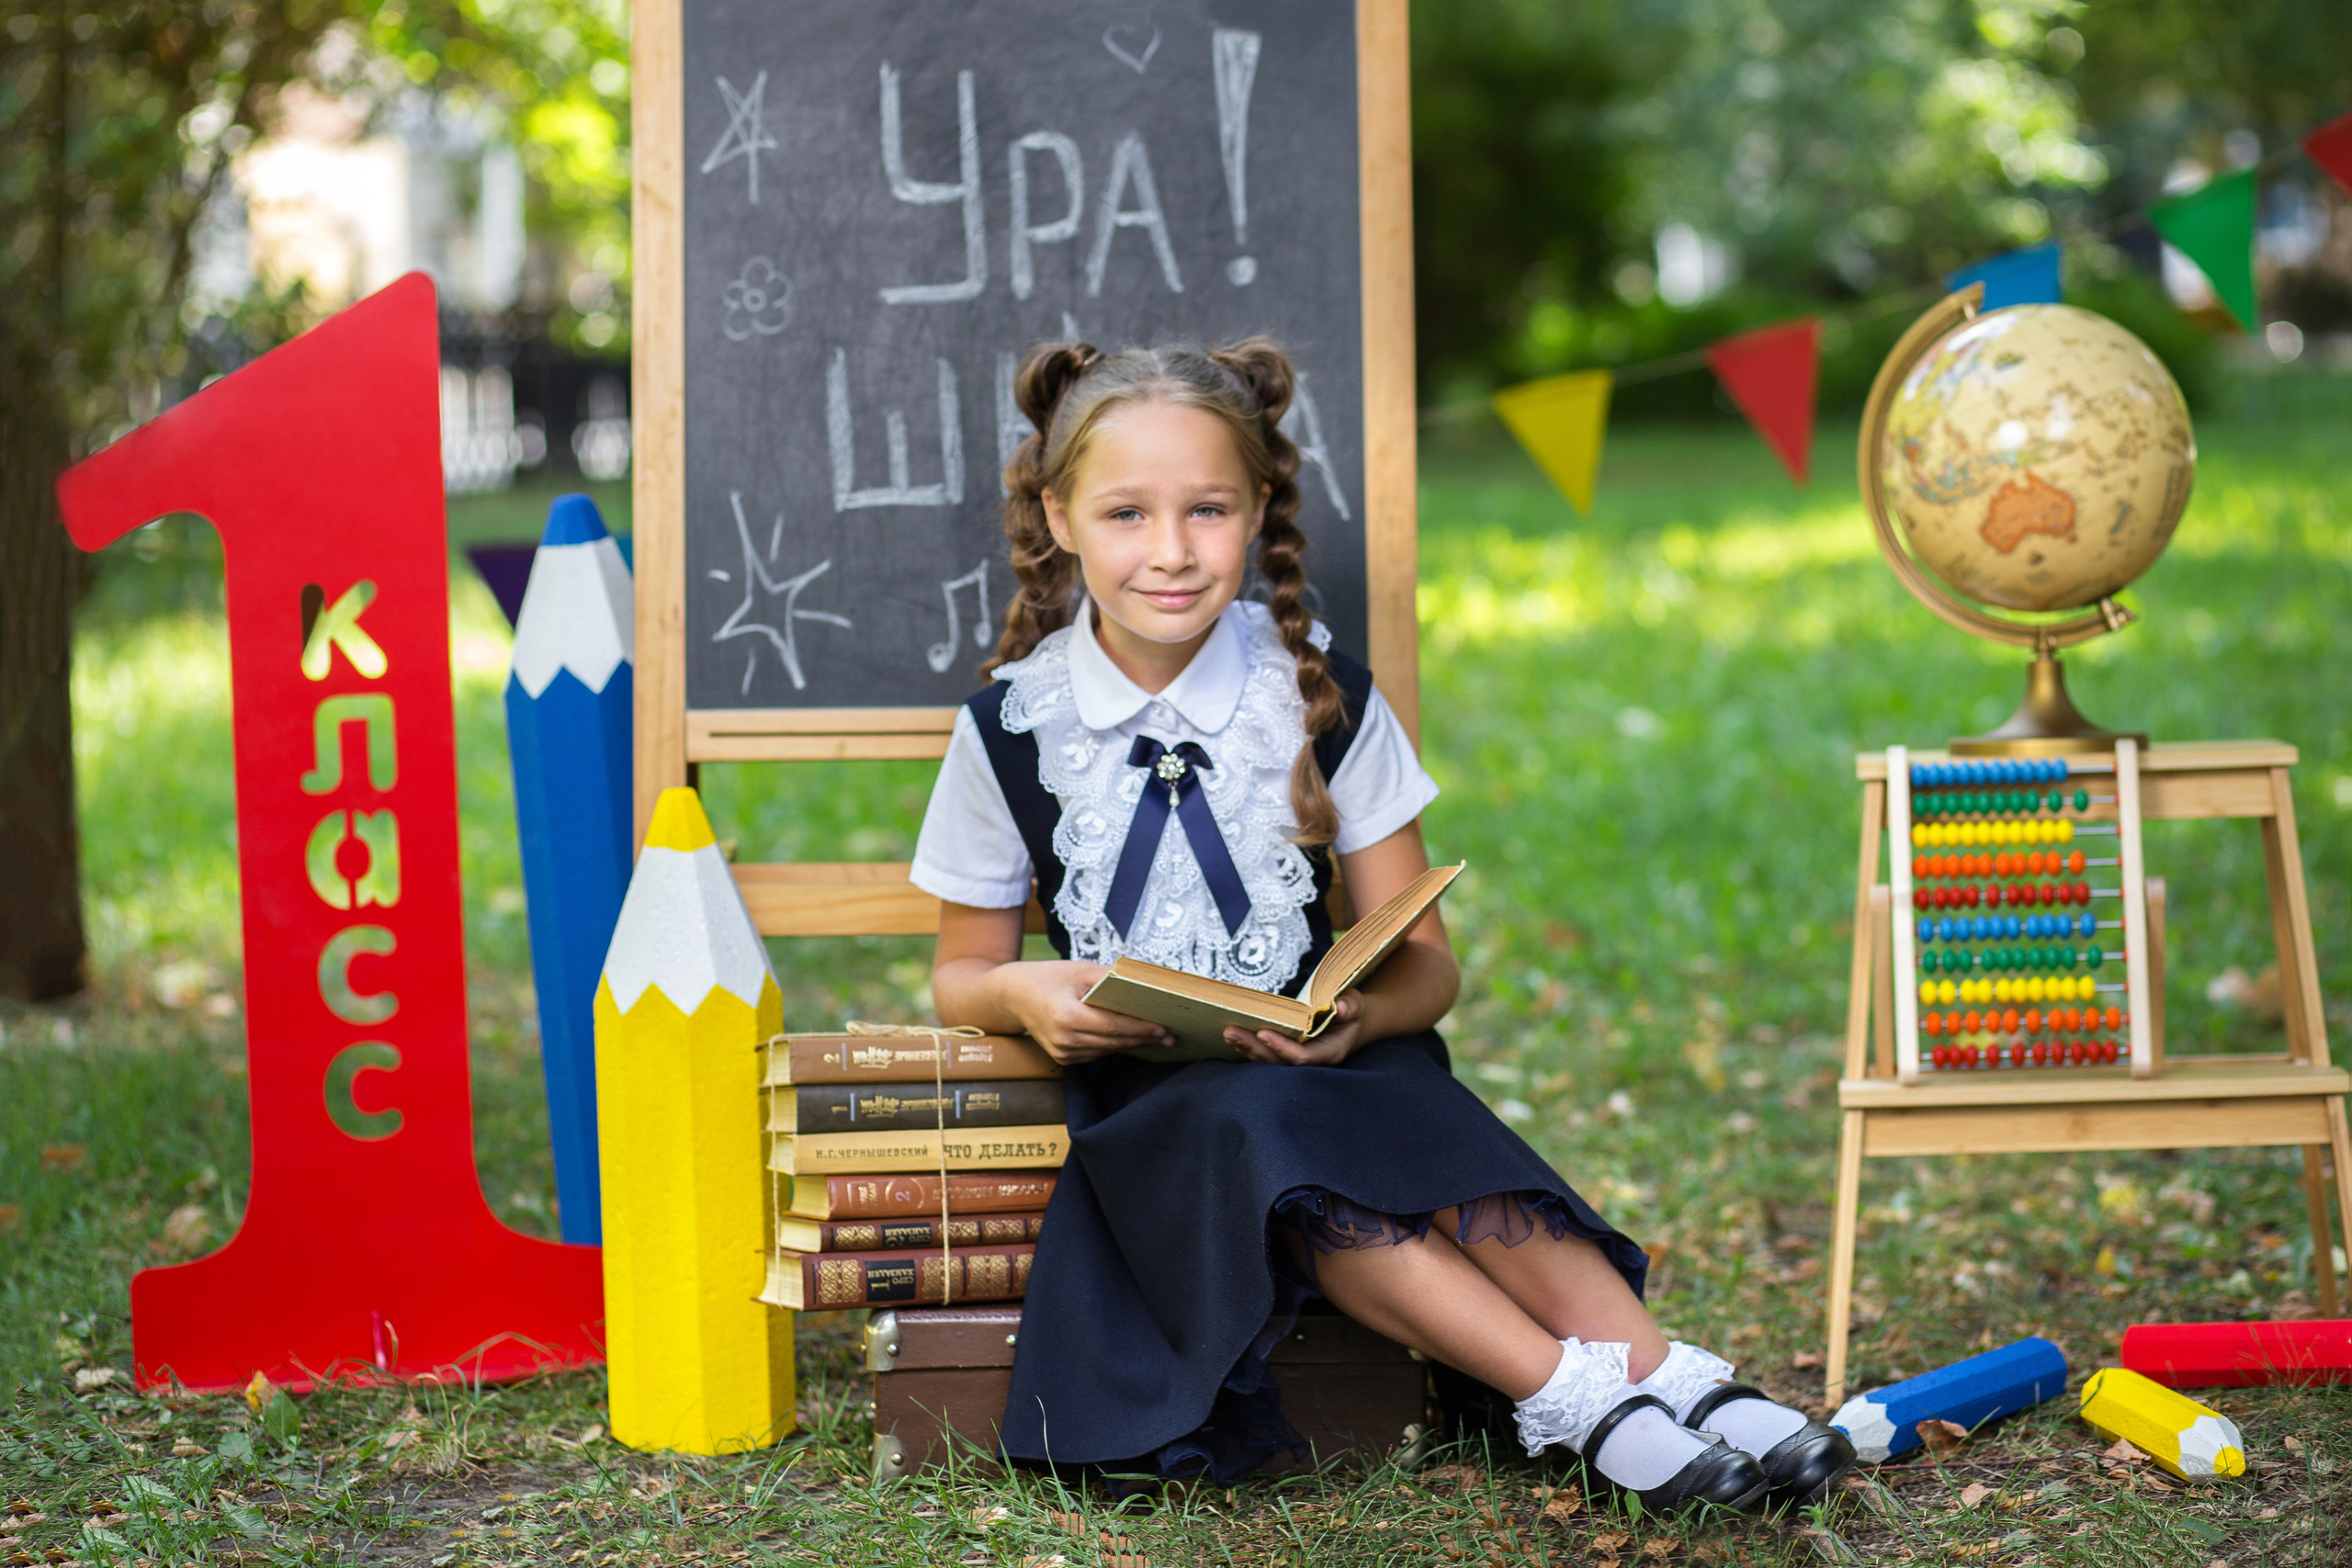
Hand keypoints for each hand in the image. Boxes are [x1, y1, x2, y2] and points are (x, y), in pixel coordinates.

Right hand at [994, 960, 1173, 1063]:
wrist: (1014, 995)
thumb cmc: (1050, 977)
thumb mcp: (1081, 970)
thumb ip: (1112, 979)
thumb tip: (1144, 985)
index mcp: (1068, 1016)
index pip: (1114, 1025)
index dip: (1141, 1028)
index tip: (1165, 1027)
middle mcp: (1065, 1040)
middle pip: (1114, 1041)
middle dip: (1144, 1038)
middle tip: (1170, 1035)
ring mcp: (1063, 1053)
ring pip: (1108, 1049)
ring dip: (1132, 1043)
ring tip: (1157, 1037)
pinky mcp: (1064, 1059)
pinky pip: (1097, 1052)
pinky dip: (1114, 1044)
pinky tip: (1132, 1038)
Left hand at [1225, 992, 1368, 1066]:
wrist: (1352, 1022)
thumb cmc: (1352, 1011)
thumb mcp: (1356, 1005)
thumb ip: (1350, 1007)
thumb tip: (1340, 1006)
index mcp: (1330, 1052)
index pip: (1303, 1057)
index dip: (1282, 1047)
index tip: (1263, 1033)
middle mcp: (1313, 1061)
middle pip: (1280, 1062)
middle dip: (1255, 1047)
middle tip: (1231, 1031)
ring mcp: (1300, 1060)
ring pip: (1271, 1062)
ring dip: (1248, 1048)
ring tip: (1228, 1033)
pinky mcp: (1289, 1056)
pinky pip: (1268, 1057)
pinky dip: (1250, 1048)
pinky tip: (1235, 1038)